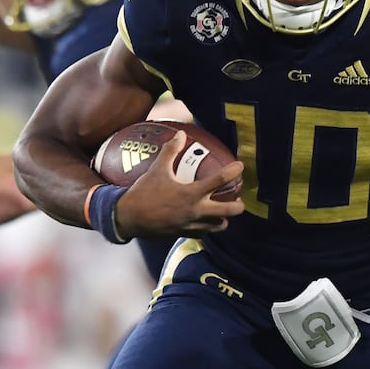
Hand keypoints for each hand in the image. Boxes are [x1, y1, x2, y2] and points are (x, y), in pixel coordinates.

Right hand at [114, 131, 245, 238]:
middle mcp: (195, 210)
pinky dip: (209, 227)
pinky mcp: (185, 234)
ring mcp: (192, 224)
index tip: (240, 166)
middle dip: (239, 206)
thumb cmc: (143, 192)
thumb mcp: (157, 169)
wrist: (129, 218)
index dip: (233, 171)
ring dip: (225, 218)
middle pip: (229, 210)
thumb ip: (170, 151)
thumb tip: (180, 134)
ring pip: (220, 225)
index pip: (220, 180)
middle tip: (239, 199)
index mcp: (191, 193)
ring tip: (224, 211)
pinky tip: (206, 221)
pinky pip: (205, 233)